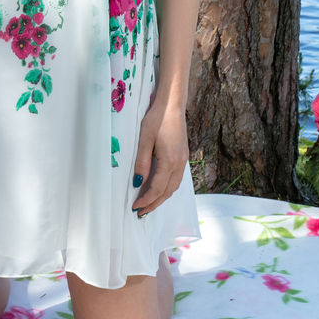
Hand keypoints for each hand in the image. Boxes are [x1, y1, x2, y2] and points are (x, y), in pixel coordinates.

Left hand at [131, 99, 188, 216]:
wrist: (172, 105)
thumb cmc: (157, 119)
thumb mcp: (144, 140)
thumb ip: (142, 163)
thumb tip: (138, 182)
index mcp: (169, 161)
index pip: (157, 188)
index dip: (146, 200)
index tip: (135, 207)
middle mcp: (179, 164)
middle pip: (167, 192)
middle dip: (154, 204)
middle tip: (141, 212)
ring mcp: (183, 160)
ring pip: (174, 187)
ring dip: (161, 197)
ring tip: (149, 204)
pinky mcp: (183, 156)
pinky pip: (177, 179)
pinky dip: (167, 188)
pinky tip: (159, 189)